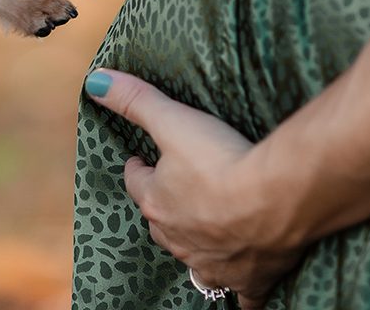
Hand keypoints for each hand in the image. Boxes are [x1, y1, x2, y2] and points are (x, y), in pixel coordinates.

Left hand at [87, 69, 306, 307]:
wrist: (275, 202)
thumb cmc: (222, 160)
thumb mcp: (173, 121)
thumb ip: (135, 100)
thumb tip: (94, 81)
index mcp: (157, 202)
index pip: (137, 182)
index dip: (139, 168)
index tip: (141, 159)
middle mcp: (177, 238)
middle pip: (161, 222)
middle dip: (164, 207)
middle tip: (176, 191)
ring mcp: (211, 264)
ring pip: (193, 259)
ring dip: (195, 245)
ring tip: (203, 231)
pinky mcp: (246, 280)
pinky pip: (241, 296)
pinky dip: (240, 291)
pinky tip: (241, 288)